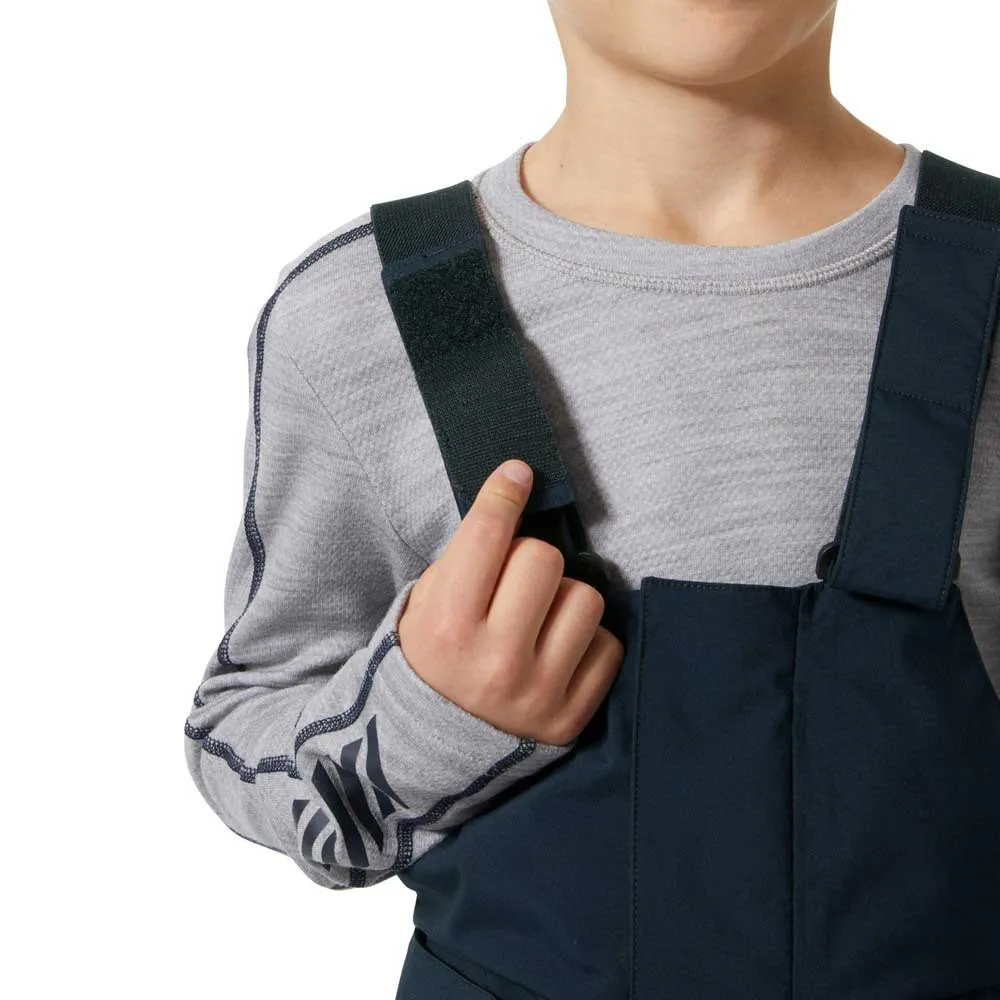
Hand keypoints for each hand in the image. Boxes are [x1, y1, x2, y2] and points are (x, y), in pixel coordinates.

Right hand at [397, 459, 624, 745]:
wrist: (430, 753)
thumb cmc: (430, 662)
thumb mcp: (423, 608)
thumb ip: (465, 558)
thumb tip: (515, 492)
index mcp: (447, 626)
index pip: (487, 537)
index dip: (504, 494)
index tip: (518, 473)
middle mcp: (496, 660)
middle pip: (544, 557)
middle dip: (529, 559)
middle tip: (513, 582)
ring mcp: (538, 691)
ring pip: (585, 597)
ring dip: (563, 599)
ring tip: (537, 620)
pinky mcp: (571, 717)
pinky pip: (608, 644)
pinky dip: (585, 641)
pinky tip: (556, 651)